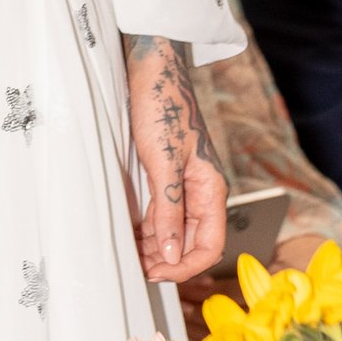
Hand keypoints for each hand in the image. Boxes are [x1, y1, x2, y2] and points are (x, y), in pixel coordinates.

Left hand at [124, 36, 228, 286]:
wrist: (153, 67)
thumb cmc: (161, 106)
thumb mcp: (163, 163)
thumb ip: (168, 209)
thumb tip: (172, 252)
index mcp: (211, 188)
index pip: (210, 245)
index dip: (185, 266)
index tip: (155, 273)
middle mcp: (202, 190)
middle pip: (193, 242)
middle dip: (167, 260)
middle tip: (136, 266)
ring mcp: (186, 183)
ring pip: (176, 229)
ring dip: (156, 246)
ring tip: (130, 253)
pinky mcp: (168, 175)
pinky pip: (164, 213)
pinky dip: (149, 228)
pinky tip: (131, 233)